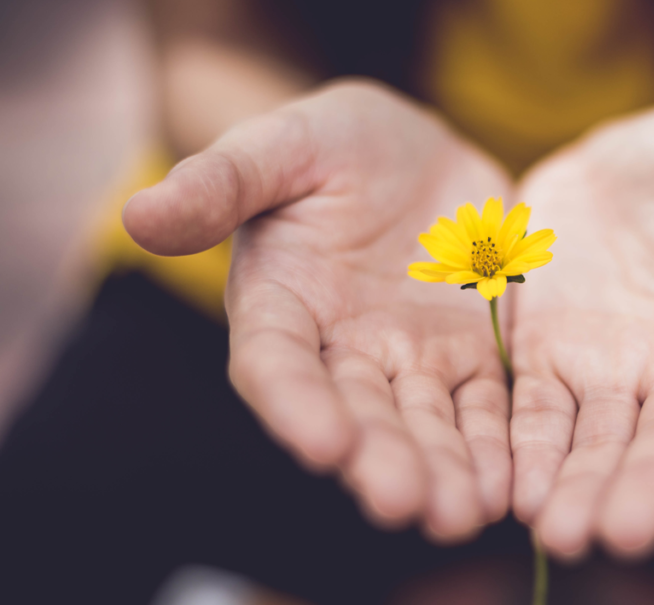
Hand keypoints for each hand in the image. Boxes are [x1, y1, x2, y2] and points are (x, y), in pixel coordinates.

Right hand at [124, 80, 513, 541]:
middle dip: (381, 459)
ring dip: (444, 470)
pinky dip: (497, 443)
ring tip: (464, 512)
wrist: (410, 150)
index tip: (324, 444)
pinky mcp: (471, 353)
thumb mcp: (280, 145)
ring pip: (426, 423)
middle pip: (358, 413)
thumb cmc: (330, 143)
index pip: (278, 365)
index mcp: (282, 305)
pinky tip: (513, 482)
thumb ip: (221, 181)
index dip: (296, 405)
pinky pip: (486, 405)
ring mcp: (410, 357)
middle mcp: (342, 349)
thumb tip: (139, 213)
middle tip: (407, 504)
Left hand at [509, 103, 653, 558]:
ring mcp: (610, 368)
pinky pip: (536, 412)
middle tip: (622, 534)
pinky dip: (526, 449)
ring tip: (563, 532)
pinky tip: (514, 492)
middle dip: (647, 484)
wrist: (616, 165)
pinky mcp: (548, 359)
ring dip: (581, 486)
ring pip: (599, 438)